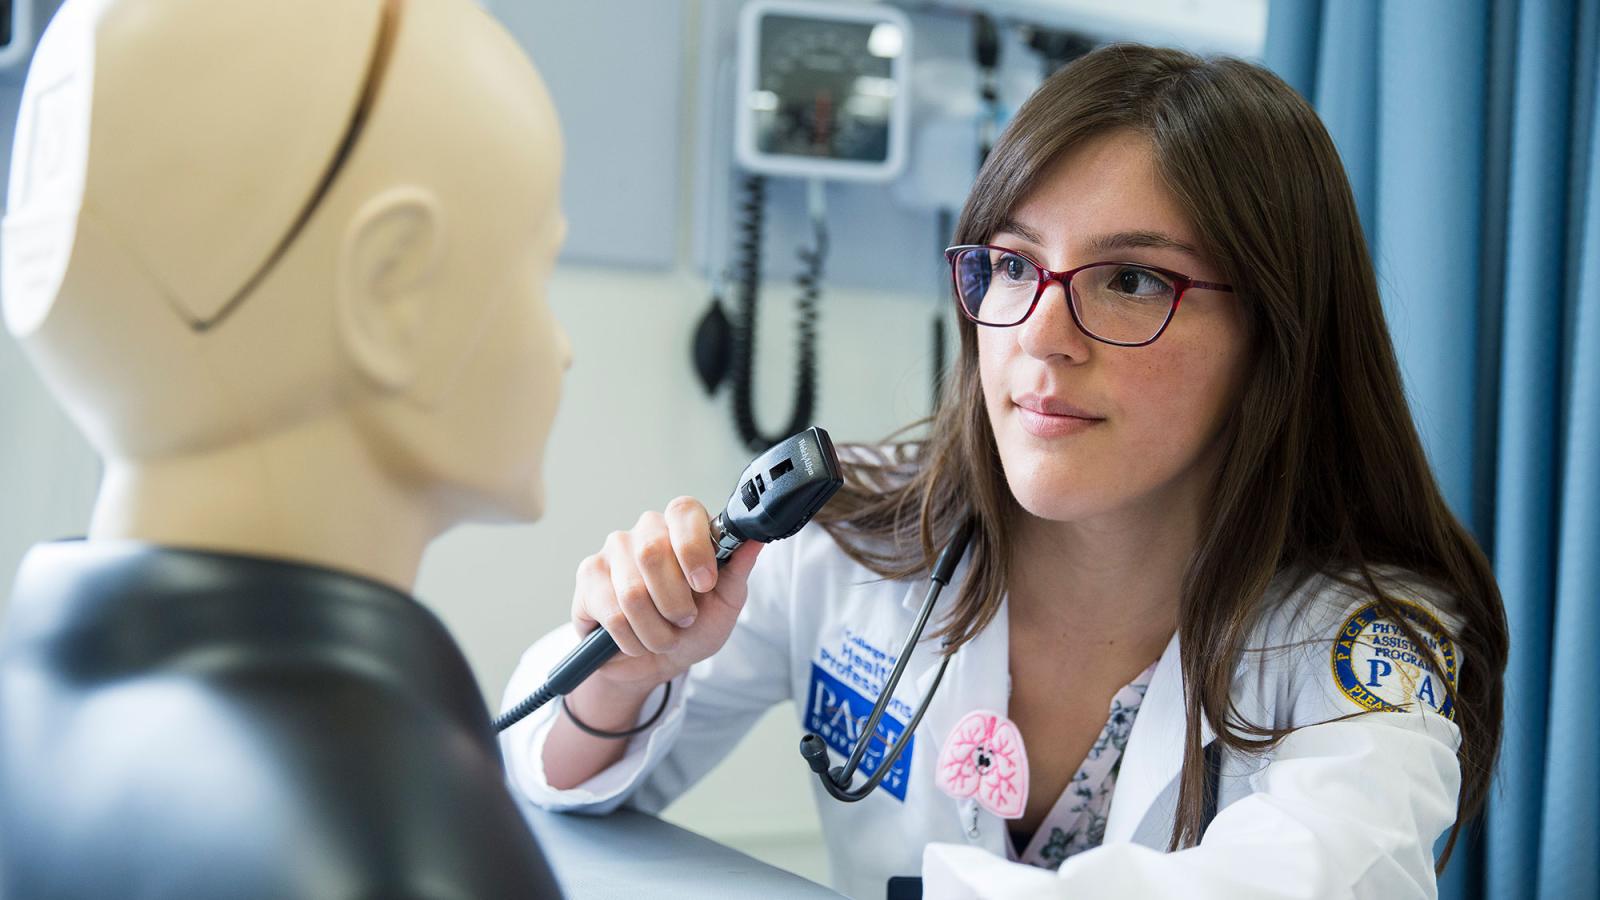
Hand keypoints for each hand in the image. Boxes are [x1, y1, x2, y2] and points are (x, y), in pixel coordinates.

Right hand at [571, 497, 763, 689]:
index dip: (694, 549)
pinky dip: (632, 640)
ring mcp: (612, 551)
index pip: (683, 511)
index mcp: (682, 527)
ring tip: (662, 636)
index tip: (704, 584)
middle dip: (675, 602)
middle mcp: (645, 531)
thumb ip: (738, 569)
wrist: (655, 662)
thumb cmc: (692, 627)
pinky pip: (612, 613)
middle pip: (653, 553)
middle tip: (684, 619)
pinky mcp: (588, 578)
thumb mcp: (725, 603)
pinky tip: (635, 641)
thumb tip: (755, 536)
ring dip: (656, 630)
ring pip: (632, 592)